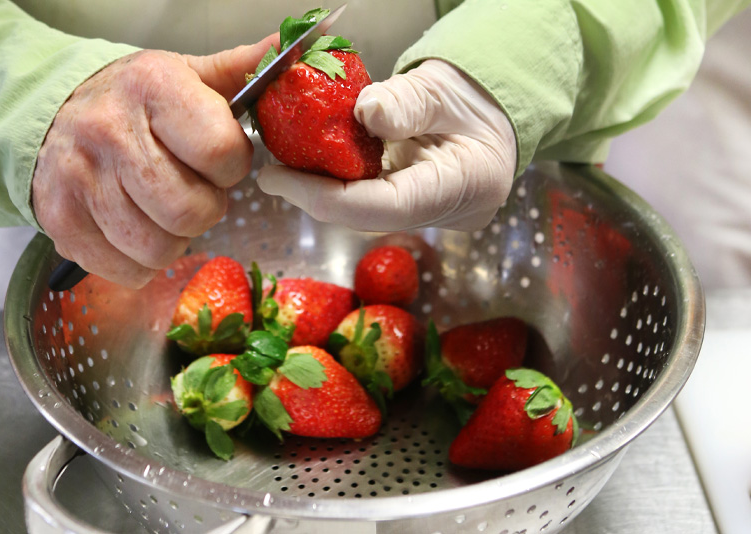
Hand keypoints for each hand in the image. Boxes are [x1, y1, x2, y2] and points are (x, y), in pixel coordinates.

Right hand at [32, 35, 277, 287]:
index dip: (232, 167)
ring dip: (175, 238)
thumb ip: (242, 69)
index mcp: (153, 88)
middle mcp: (110, 132)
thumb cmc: (137, 102)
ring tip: (164, 209)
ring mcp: (80, 179)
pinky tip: (137, 228)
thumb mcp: (189, 76)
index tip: (220, 161)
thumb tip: (294, 47)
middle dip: (206, 209)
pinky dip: (142, 262)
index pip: (220, 152)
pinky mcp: (61, 221)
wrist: (54, 115)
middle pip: (191, 212)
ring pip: (160, 249)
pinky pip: (128, 270)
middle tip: (193, 190)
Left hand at [256, 59, 516, 231]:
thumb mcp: (443, 88)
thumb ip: (405, 102)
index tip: (276, 178)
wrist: (495, 116)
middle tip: (274, 167)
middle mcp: (445, 212)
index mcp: (464, 186)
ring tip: (287, 160)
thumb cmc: (477, 100)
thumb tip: (363, 112)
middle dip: (315, 192)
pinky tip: (315, 162)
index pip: (381, 206)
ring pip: (363, 211)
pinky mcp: (411, 208)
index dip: (322, 196)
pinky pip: (368, 201)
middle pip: (365, 214)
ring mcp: (427, 214)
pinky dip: (339, 181)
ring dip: (324, 187)